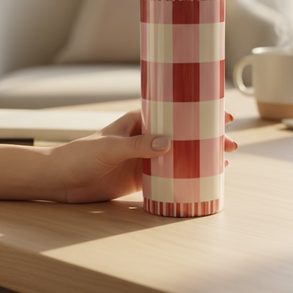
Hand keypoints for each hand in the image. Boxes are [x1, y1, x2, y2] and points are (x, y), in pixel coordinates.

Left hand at [50, 110, 236, 203]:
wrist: (60, 180)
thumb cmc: (80, 155)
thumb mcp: (109, 148)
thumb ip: (137, 146)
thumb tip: (169, 142)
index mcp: (138, 120)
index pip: (174, 111)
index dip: (198, 111)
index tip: (221, 114)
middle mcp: (145, 137)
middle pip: (183, 134)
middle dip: (207, 137)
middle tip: (231, 143)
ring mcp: (144, 158)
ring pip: (180, 156)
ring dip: (200, 158)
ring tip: (225, 162)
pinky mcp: (140, 178)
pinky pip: (169, 177)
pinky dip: (186, 177)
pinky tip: (203, 181)